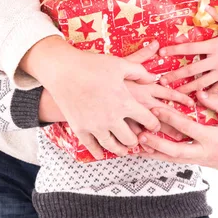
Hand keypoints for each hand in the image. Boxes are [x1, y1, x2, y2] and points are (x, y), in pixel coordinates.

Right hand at [38, 52, 191, 139]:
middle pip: (132, 139)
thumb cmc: (92, 64)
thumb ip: (139, 72)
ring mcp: (95, 126)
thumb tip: (154, 78)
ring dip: (121, 149)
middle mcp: (112, 118)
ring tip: (124, 148)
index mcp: (125, 102)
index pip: (149, 121)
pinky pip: (93, 148)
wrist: (63, 70)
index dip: (155, 124)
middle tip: (139, 138)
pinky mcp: (80, 129)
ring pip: (114, 147)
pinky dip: (99, 152)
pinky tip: (102, 153)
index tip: (154, 125)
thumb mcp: (120, 64)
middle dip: (138, 139)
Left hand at [137, 91, 217, 174]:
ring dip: (153, 152)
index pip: (188, 128)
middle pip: (176, 151)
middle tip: (141, 135)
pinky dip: (159, 155)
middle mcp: (203, 152)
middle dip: (157, 143)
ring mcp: (198, 159)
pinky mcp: (194, 161)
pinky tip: (144, 151)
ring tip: (135, 145)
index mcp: (213, 139)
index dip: (171, 119)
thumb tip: (200, 93)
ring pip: (172, 159)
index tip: (155, 108)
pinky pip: (174, 159)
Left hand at [159, 13, 217, 92]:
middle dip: (175, 76)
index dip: (174, 50)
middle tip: (161, 81)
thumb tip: (202, 6)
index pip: (189, 48)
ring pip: (202, 83)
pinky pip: (217, 89)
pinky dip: (207, 95)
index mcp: (215, 45)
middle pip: (191, 70)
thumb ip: (217, 14)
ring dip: (187, 89)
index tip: (161, 54)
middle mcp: (217, 61)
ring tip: (175, 94)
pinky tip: (198, 99)